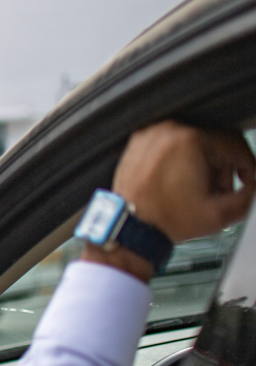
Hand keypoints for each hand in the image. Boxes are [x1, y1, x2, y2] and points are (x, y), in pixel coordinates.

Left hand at [85, 121, 254, 281]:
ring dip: (203, 164)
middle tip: (219, 191)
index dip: (247, 166)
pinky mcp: (138, 143)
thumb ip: (249, 195)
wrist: (128, 228)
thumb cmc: (164, 221)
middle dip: (222, 168)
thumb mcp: (221, 214)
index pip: (235, 144)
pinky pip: (171, 145)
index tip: (247, 181)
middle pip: (214, 143)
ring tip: (198, 189)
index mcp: (190, 141)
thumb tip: (253, 184)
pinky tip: (180, 182)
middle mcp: (168, 131)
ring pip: (193, 142)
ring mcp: (150, 136)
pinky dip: (181, 160)